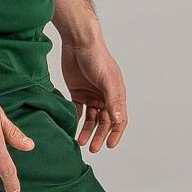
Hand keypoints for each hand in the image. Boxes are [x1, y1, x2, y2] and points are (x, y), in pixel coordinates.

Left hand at [60, 36, 127, 152]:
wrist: (78, 42)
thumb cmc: (97, 58)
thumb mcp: (107, 80)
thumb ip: (112, 100)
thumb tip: (118, 119)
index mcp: (116, 95)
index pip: (119, 119)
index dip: (115, 133)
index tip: (109, 145)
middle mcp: (105, 97)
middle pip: (104, 122)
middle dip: (99, 136)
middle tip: (92, 149)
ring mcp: (91, 95)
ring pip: (90, 119)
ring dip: (87, 131)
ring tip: (80, 142)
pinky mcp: (77, 92)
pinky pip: (78, 110)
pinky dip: (76, 120)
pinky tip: (72, 128)